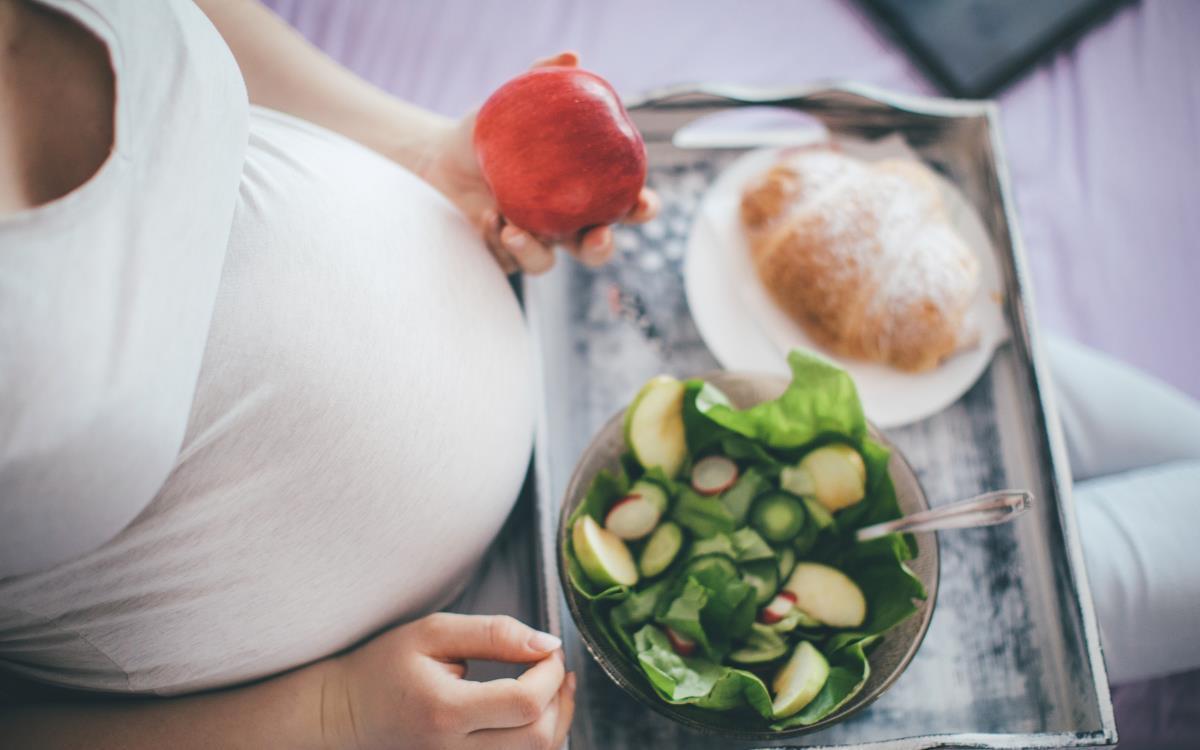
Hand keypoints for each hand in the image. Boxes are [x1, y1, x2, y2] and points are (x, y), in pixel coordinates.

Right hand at [321, 613, 574, 749]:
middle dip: (561, 699)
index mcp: (445, 712)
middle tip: (557, 669)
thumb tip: (547, 644)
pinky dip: (534, 741)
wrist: (342, 717)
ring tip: (551, 689)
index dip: (552, 673)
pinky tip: (530, 717)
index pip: (525, 702)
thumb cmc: (383, 670)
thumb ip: (493, 634)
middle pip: (540, 738)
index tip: (549, 650)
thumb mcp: (432, 634)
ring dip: (555, 722)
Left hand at [421, 51, 659, 274]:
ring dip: (534, 251)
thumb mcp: (514, 100)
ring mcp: (534, 242)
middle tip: (597, 237)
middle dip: (602, 248)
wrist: (442, 155)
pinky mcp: (502, 254)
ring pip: (547, 265)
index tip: (643, 203)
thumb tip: (572, 57)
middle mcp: (564, 222)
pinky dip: (497, 240)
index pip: (623, 203)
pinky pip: (506, 259)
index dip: (641, 208)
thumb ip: (542, 76)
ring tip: (511, 228)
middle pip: (595, 249)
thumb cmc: (491, 129)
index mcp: (583, 191)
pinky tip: (486, 217)